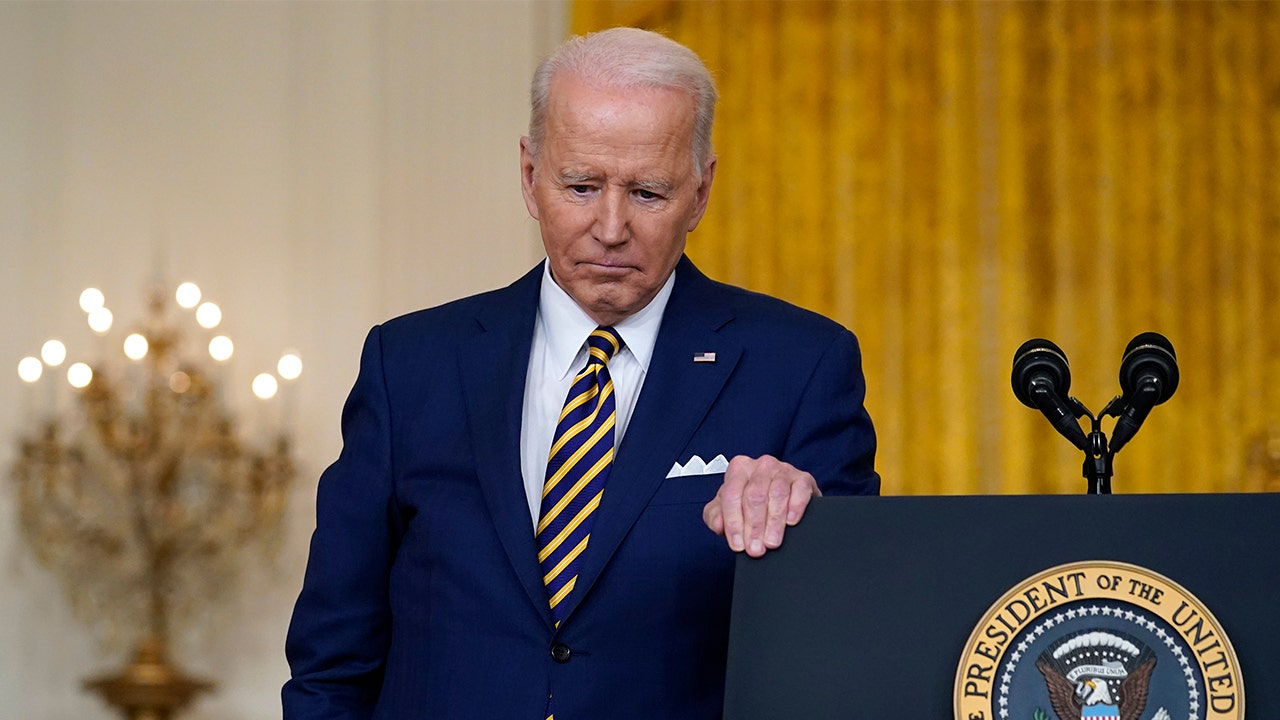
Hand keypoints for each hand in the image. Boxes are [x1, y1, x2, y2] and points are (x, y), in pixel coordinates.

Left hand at [702, 454, 820, 556]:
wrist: (784, 498)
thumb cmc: (751, 503)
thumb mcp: (727, 509)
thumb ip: (715, 516)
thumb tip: (718, 525)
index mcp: (738, 469)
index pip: (732, 495)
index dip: (733, 522)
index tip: (738, 545)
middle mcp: (760, 465)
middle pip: (754, 496)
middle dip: (754, 527)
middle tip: (756, 549)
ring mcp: (783, 469)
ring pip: (777, 494)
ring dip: (774, 522)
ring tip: (771, 543)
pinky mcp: (803, 478)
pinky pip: (800, 491)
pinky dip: (795, 507)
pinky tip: (791, 523)